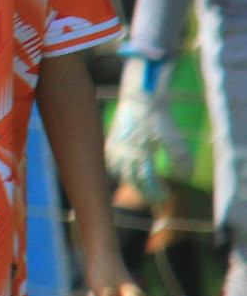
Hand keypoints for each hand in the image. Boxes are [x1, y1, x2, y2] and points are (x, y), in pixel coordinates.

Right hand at [105, 58, 186, 200]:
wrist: (139, 96)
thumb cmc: (156, 116)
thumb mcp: (173, 136)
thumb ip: (179, 157)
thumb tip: (185, 176)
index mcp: (137, 153)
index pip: (145, 181)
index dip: (155, 192)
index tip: (164, 199)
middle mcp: (123, 154)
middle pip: (132, 180)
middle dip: (144, 191)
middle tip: (155, 199)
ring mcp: (114, 148)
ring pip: (120, 173)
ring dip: (131, 182)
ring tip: (142, 188)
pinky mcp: (110, 142)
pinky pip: (111, 163)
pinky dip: (118, 171)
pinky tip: (125, 172)